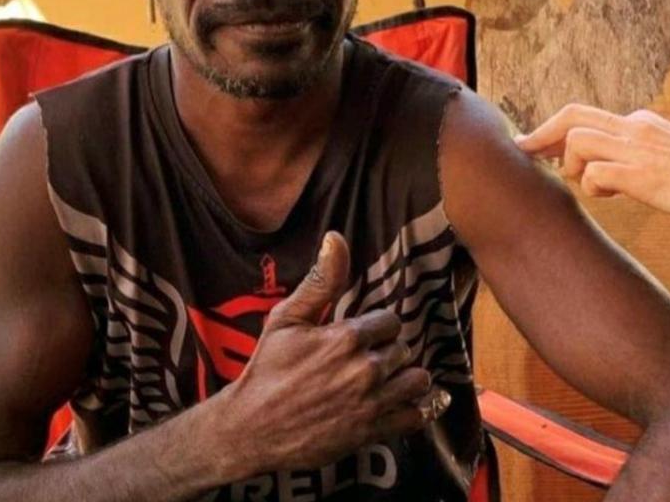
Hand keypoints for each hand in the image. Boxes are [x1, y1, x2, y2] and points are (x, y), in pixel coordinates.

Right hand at [218, 231, 444, 473]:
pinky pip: (416, 416)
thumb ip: (320, 281)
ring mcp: (372, 403)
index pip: (390, 321)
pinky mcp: (373, 431)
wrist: (251, 429)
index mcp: (348, 337)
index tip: (363, 336)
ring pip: (417, 380)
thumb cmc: (266, 370)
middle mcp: (366, 369)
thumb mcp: (286, 319)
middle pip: (403, 349)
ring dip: (406, 377)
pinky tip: (411, 403)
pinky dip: (418, 409)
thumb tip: (337, 238)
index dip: (378, 327)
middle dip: (388, 351)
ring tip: (388, 379)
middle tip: (366, 359)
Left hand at [515, 103, 669, 229]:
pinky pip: (595, 173)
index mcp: (642, 123)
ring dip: (570, 165)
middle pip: (571, 116)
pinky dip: (591, 185)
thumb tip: (609, 169)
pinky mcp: (644, 175)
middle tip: (524, 151)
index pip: (585, 114)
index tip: (534, 142)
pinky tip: (608, 195)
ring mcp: (640, 150)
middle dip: (541, 134)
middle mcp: (637, 128)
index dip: (553, 128)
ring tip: (588, 185)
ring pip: (577, 140)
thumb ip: (640, 156)